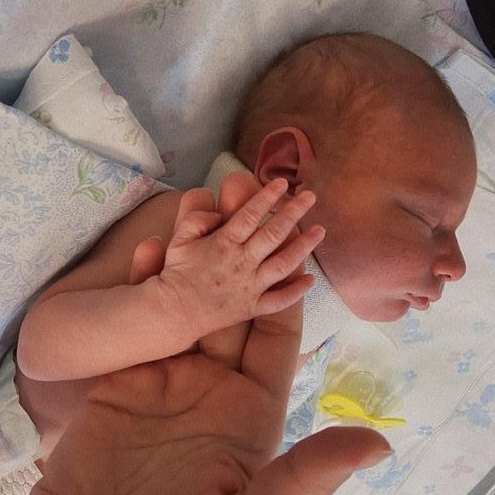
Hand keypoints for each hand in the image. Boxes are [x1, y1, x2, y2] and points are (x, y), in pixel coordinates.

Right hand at [13, 172, 391, 494]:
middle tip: (243, 197)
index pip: (277, 339)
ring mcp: (167, 381)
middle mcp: (214, 389)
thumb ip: (305, 482)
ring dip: (194, 260)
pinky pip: (141, 322)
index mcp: (252, 416)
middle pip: (233, 307)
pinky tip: (152, 248)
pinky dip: (147, 285)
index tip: (296, 237)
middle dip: (239, 255)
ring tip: (198, 208)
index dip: (285, 288)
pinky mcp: (123, 380)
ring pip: (187, 305)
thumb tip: (380, 446)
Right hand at [156, 177, 324, 347]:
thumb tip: (219, 214)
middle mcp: (241, 263)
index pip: (250, 215)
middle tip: (311, 197)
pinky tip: (310, 280)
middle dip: (294, 213)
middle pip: (273, 235)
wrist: (174, 311)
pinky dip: (296, 292)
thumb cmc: (177, 273)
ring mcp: (249, 287)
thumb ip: (197, 219)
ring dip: (304, 247)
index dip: (267, 197)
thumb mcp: (179, 239)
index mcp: (223, 244)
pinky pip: (278, 301)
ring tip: (321, 231)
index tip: (282, 182)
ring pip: (283, 265)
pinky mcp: (252, 307)